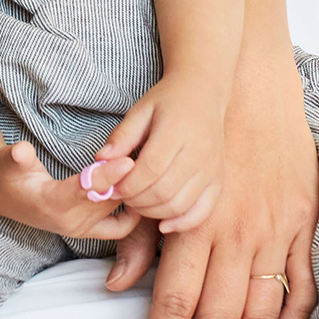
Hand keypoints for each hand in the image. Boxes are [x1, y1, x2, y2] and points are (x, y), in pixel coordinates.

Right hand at [0, 142, 141, 240]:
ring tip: (154, 170)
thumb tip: (21, 151)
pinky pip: (121, 227)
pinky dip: (134, 213)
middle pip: (109, 202)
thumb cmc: (5, 175)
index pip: (86, 191)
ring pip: (119, 214)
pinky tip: (143, 193)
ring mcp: (83, 230)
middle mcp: (71, 223)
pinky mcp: (90, 230)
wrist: (2, 195)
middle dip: (130, 182)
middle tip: (152, 157)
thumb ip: (15, 157)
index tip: (128, 161)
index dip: (107, 176)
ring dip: (136, 196)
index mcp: (52, 204)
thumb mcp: (5, 162)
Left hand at [98, 72, 226, 232]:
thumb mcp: (141, 110)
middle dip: (137, 200)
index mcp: (177, 131)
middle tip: (121, 196)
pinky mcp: (218, 182)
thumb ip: (122, 136)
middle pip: (164, 191)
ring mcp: (211, 171)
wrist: (203, 94)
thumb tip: (100, 161)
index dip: (128, 183)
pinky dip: (181, 223)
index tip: (112, 186)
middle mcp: (199, 154)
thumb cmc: (168, 101)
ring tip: (136, 203)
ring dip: (153, 212)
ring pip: (180, 205)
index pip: (151, 168)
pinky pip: (202, 212)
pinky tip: (162, 223)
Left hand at [104, 66, 318, 318]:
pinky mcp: (298, 222)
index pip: (173, 301)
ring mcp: (271, 230)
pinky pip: (300, 283)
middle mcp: (234, 233)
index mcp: (193, 221)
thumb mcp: (143, 170)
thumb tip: (114, 284)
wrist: (244, 84)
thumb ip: (132, 231)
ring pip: (258, 313)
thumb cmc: (185, 124)